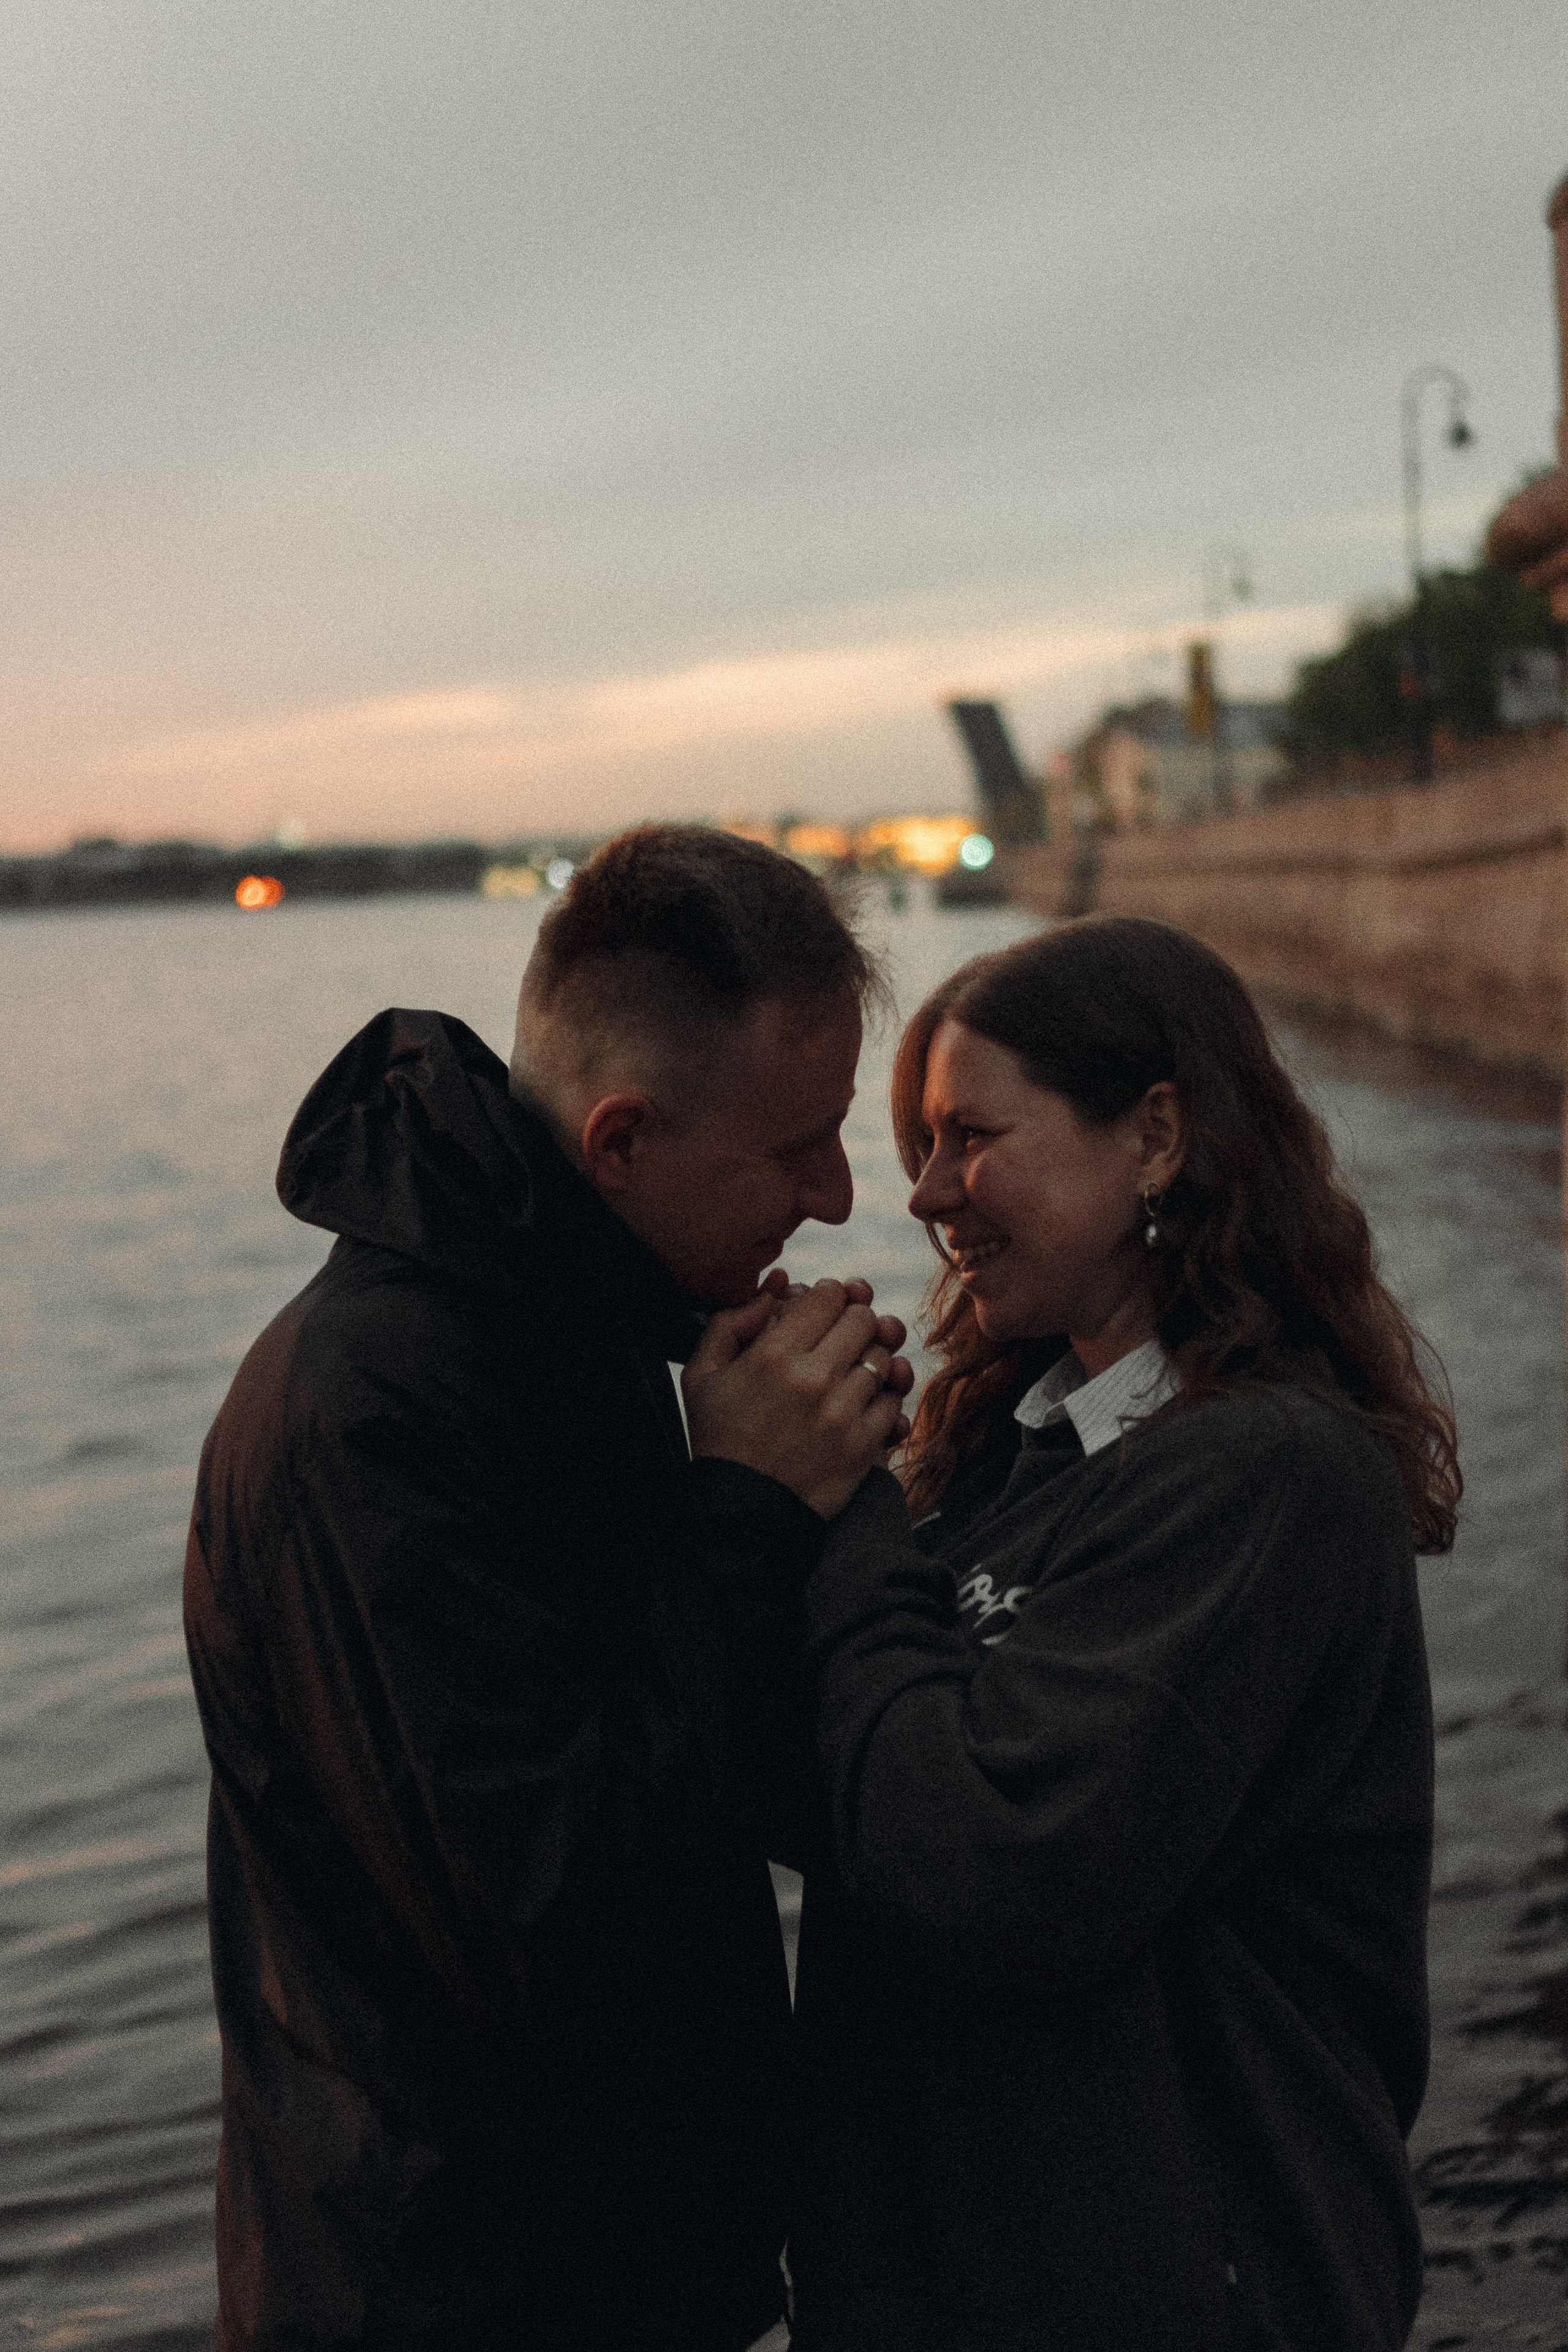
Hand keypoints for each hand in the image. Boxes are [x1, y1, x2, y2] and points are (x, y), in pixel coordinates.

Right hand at [684, 1279, 914, 1518]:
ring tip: (849, 1373)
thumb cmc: (719, 1440)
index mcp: (773, 1355)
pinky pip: (894, 1400)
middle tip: (839, 1339)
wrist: (740, 1513)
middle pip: (864, 1319)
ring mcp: (843, 1412)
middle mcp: (813, 1379)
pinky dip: (882, 1397)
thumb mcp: (701, 1376)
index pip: (831, 1296)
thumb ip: (730, 1322)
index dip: (830, 1297)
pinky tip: (859, 1403)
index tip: (823, 1312)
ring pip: (884, 1357)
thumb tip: (773, 1288)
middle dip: (853, 1322)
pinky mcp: (864, 1444)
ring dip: (870, 1359)